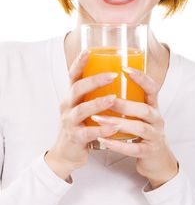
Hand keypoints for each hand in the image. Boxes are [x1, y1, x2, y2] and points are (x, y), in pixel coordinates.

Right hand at [45, 51, 120, 180]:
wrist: (66, 154)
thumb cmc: (80, 125)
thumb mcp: (84, 106)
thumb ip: (95, 94)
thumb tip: (118, 76)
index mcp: (71, 96)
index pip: (73, 75)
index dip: (79, 62)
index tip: (89, 50)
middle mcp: (68, 106)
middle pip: (76, 88)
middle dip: (94, 81)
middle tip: (112, 75)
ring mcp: (69, 122)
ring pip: (81, 110)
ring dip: (97, 103)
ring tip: (113, 98)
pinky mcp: (75, 138)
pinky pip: (87, 133)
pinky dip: (101, 130)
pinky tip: (114, 127)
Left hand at [93, 67, 177, 188]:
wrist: (156, 158)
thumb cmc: (143, 130)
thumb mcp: (140, 112)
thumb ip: (128, 99)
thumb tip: (104, 80)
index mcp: (154, 106)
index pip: (152, 88)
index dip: (141, 78)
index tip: (125, 68)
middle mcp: (156, 119)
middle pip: (144, 109)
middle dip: (123, 104)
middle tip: (103, 100)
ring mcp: (154, 136)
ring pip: (139, 128)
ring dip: (117, 123)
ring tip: (97, 119)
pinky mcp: (149, 152)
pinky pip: (133, 148)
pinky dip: (117, 144)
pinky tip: (102, 139)